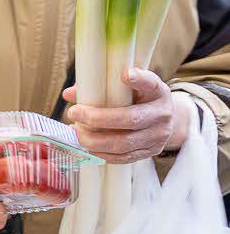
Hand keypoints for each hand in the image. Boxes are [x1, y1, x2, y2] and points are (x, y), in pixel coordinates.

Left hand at [64, 69, 197, 162]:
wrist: (164, 119)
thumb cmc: (139, 99)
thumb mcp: (129, 87)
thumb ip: (102, 87)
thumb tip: (69, 94)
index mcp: (157, 92)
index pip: (151, 84)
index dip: (139, 79)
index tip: (125, 75)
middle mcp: (161, 114)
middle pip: (130, 119)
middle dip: (98, 118)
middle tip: (73, 113)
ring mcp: (158, 136)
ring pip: (125, 143)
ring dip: (95, 141)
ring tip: (76, 133)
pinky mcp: (151, 152)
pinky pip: (124, 157)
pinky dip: (102, 154)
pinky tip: (87, 146)